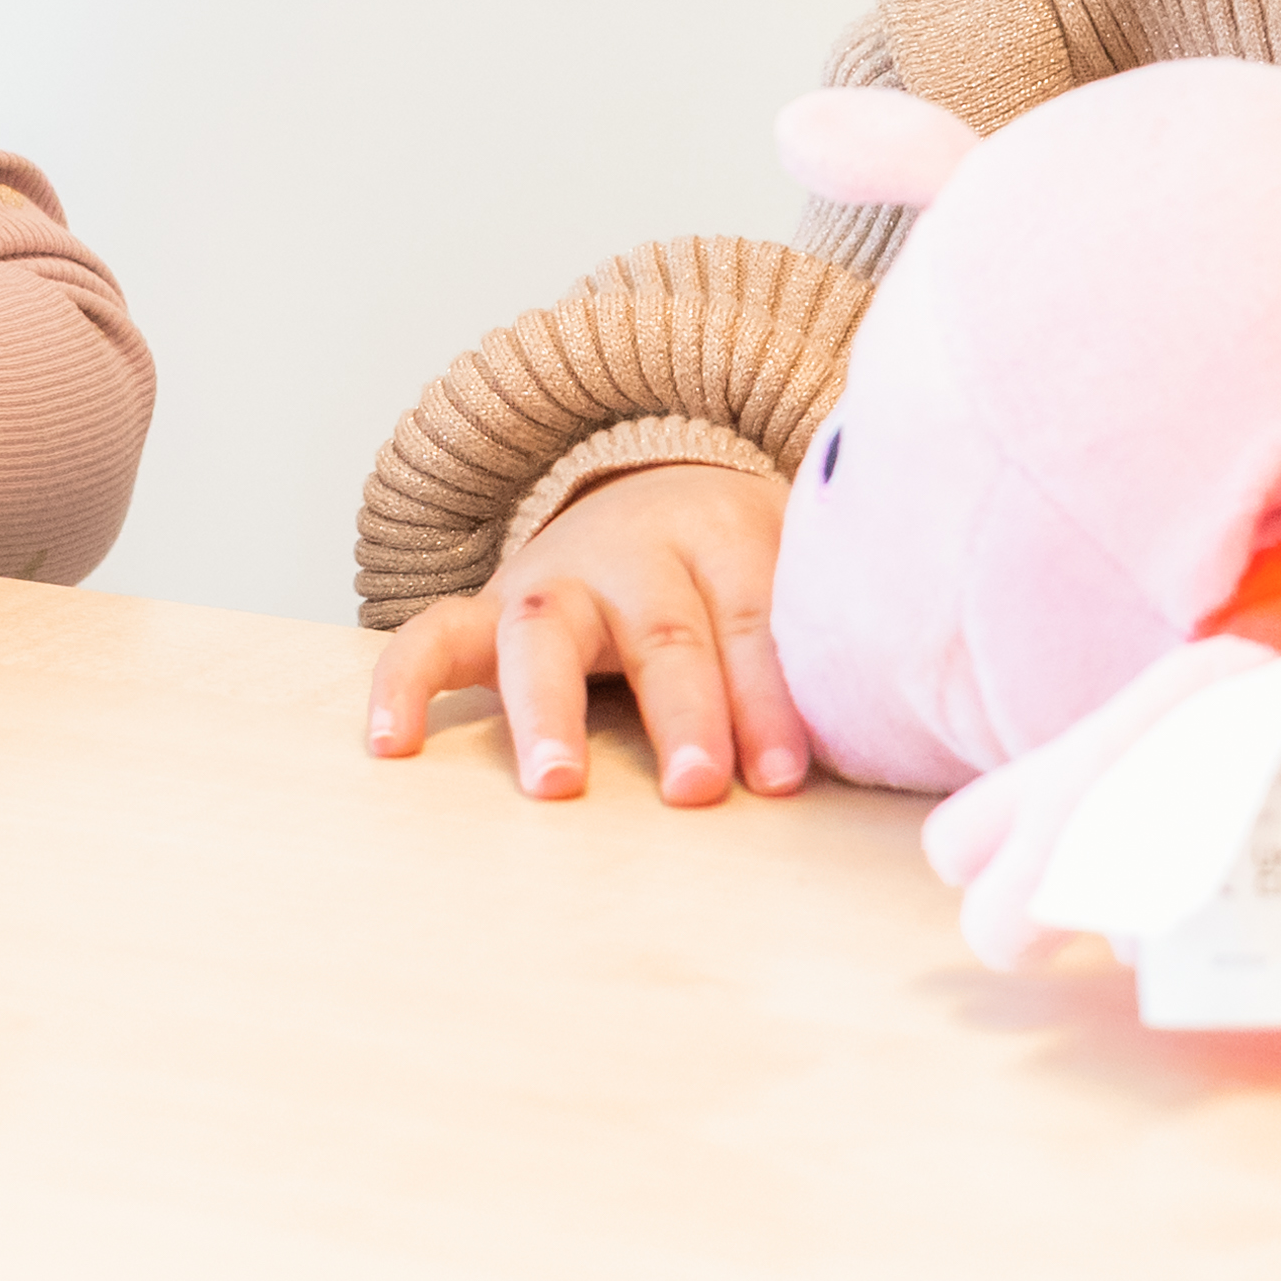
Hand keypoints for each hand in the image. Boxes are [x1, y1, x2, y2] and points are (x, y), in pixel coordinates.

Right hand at [359, 461, 806, 805]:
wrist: (661, 493)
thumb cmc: (741, 573)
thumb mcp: (791, 580)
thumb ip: (820, 648)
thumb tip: (890, 744)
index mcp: (727, 536)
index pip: (752, 621)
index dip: (771, 699)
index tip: (783, 778)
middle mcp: (635, 549)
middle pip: (663, 630)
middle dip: (682, 711)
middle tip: (698, 788)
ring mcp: (555, 575)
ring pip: (547, 633)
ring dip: (552, 711)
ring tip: (557, 785)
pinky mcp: (490, 606)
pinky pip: (429, 634)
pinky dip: (405, 683)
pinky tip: (391, 745)